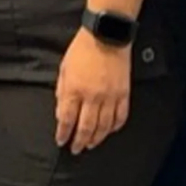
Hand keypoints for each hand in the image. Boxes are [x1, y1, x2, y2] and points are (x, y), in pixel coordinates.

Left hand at [54, 29, 131, 153]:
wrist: (106, 36)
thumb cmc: (82, 49)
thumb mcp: (64, 68)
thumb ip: (62, 91)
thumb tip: (61, 111)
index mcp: (74, 89)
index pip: (67, 119)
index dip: (63, 133)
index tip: (61, 141)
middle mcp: (92, 96)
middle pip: (85, 127)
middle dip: (79, 141)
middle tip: (76, 149)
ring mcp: (110, 96)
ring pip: (103, 126)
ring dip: (96, 138)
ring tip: (91, 144)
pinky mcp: (123, 94)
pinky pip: (120, 116)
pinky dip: (115, 127)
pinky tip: (110, 131)